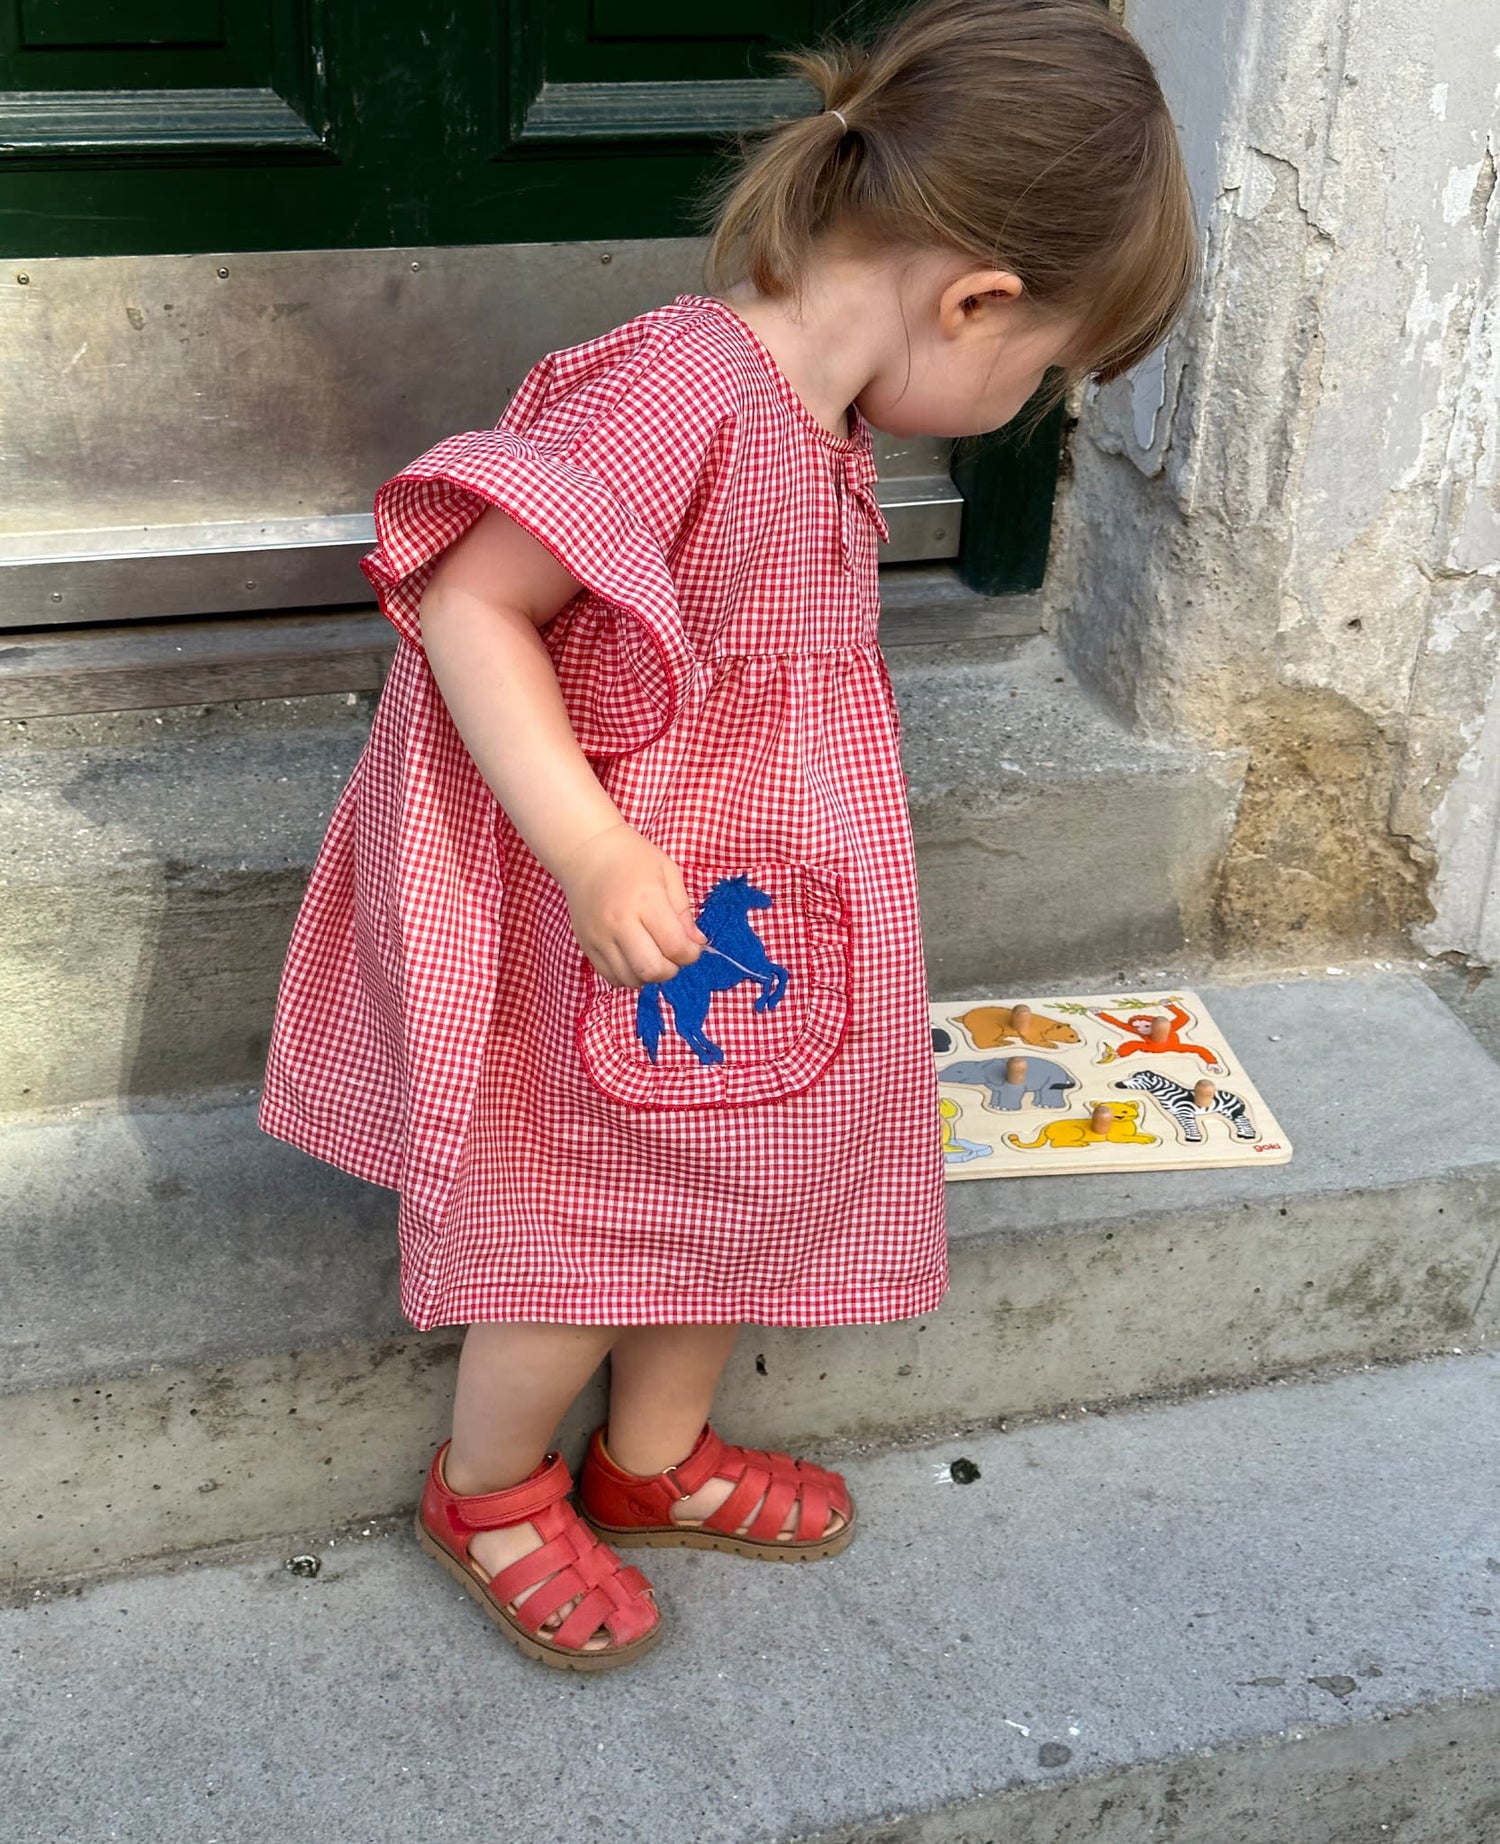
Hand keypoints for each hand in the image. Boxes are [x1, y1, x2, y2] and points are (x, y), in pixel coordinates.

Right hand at [554, 822, 707, 988]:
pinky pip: (611, 977)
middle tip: (673, 954)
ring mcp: (600, 937)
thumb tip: (697, 943)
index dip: (691, 954)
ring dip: (649, 975)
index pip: (675, 947)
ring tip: (653, 954)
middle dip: (671, 969)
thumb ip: (684, 912)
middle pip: (652, 970)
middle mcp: (620, 923)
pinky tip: (635, 958)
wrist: (587, 851)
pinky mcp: (586, 946)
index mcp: (646, 900)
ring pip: (631, 979)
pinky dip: (629, 975)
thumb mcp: (669, 874)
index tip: (692, 947)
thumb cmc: (633, 858)